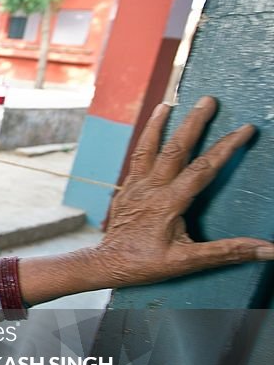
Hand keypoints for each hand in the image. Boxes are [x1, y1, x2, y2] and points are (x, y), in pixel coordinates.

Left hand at [18, 96, 271, 305]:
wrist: (106, 265)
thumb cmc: (145, 264)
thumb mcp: (187, 262)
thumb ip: (227, 252)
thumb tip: (268, 249)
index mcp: (168, 203)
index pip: (203, 169)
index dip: (226, 148)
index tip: (245, 129)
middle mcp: (150, 189)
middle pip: (175, 149)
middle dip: (193, 122)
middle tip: (208, 100)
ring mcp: (135, 187)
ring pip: (149, 149)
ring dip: (159, 124)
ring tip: (168, 103)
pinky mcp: (126, 189)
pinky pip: (136, 159)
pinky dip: (145, 141)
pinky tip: (151, 130)